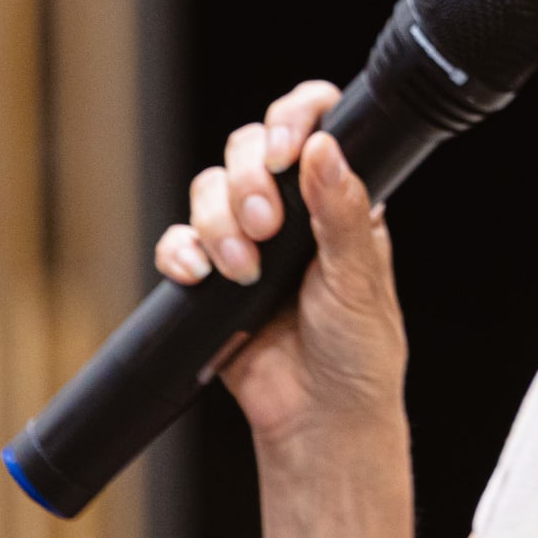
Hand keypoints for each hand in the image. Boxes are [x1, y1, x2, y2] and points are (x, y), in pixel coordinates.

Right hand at [153, 80, 407, 448]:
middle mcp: (292, 210)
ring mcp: (248, 239)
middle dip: (248, 181)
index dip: (292, 120)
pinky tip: (199, 275)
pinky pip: (178, 241)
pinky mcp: (211, 276)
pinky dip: (180, 252)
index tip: (286, 150)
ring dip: (218, 222)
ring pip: (209, 189)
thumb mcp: (359, 278)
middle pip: (247, 149)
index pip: (313, 127)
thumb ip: (342, 213)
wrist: (318, 417)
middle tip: (266, 227)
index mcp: (338, 198)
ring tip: (243, 270)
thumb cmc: (358, 350)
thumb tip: (326, 148)